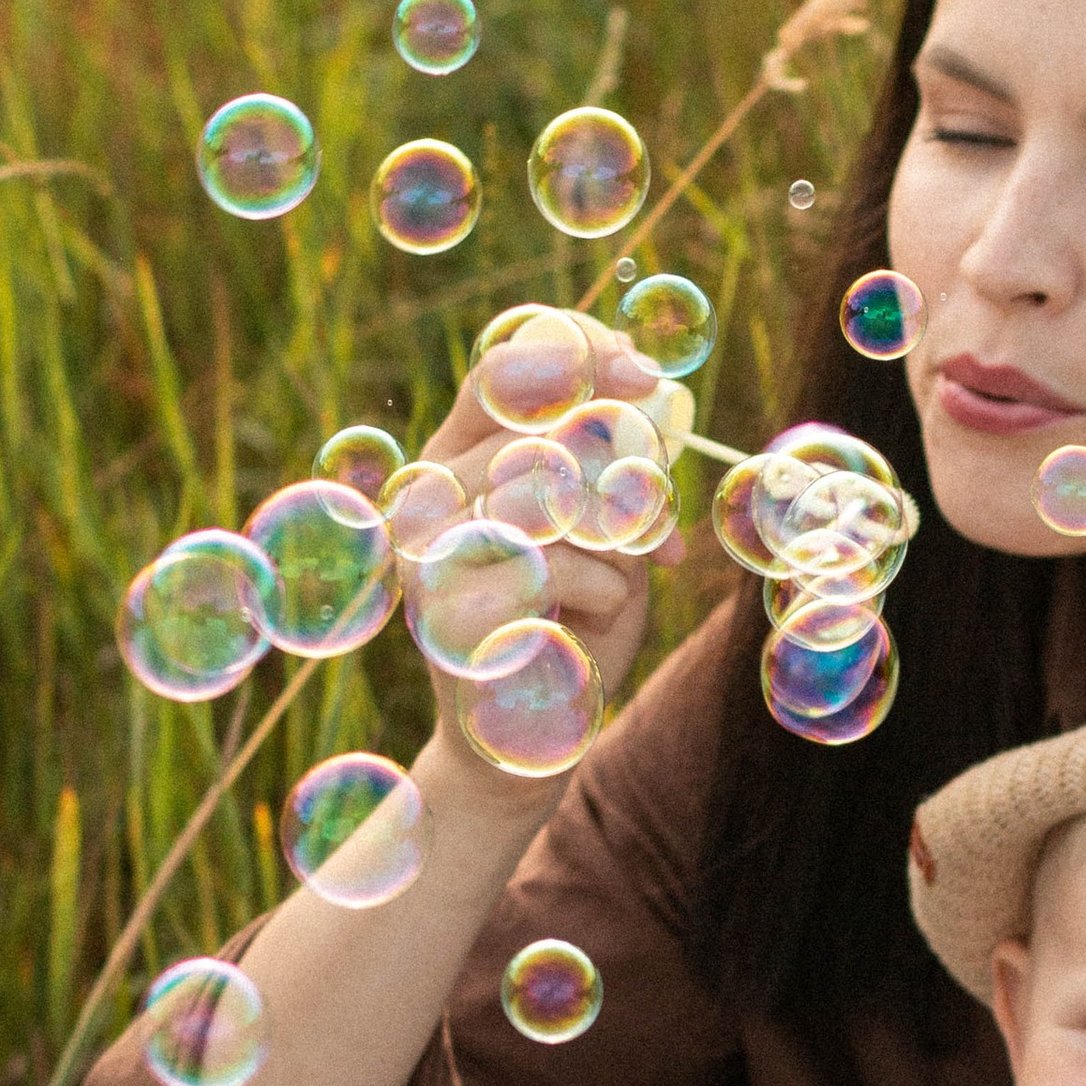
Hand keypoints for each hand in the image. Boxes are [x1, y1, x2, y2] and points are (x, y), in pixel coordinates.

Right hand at [412, 318, 679, 778]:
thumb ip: (620, 464)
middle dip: (627, 467)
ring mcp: (427, 548)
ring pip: (551, 488)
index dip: (581, 352)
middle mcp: (428, 491)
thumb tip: (654, 398)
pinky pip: (553, 562)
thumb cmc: (575, 626)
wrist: (529, 733)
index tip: (648, 376)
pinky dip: (602, 591)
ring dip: (618, 537)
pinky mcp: (444, 607)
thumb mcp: (611, 530)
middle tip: (658, 525)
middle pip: (542, 423)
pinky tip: (586, 622)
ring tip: (621, 580)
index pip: (506, 364)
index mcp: (460, 456)